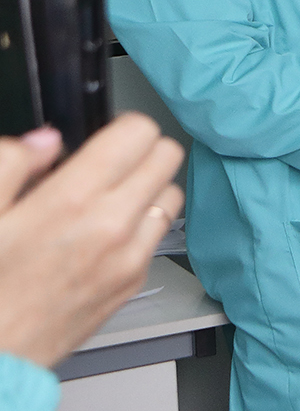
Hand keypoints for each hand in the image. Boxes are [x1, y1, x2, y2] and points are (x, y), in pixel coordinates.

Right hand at [0, 116, 185, 368]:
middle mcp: (112, 226)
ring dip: (147, 188)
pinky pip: (158, 235)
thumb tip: (44, 140)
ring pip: (172, 194)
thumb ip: (10, 165)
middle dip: (140, 151)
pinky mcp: (133, 282)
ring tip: (105, 199)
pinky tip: (103, 235)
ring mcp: (129, 257)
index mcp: (71, 200)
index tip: (101, 139)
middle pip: (167, 156)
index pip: (137, 133)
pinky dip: (141, 225)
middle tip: (107, 164)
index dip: (119, 128)